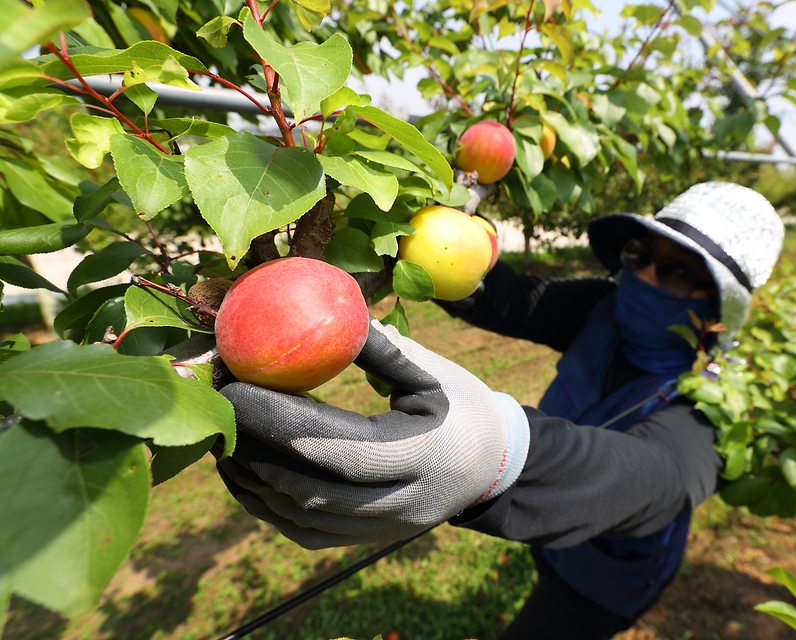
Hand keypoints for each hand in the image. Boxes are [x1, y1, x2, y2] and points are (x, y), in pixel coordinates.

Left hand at [216, 318, 529, 548]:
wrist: (490, 466)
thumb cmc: (460, 406)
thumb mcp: (431, 371)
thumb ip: (378, 348)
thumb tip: (320, 315)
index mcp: (422, 453)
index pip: (335, 445)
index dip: (278, 419)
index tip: (235, 385)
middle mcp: (401, 501)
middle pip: (308, 486)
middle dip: (253, 445)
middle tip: (217, 405)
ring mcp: (383, 529)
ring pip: (299, 514)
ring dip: (251, 476)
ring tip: (222, 432)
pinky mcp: (365, 542)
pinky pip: (303, 531)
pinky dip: (265, 503)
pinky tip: (243, 470)